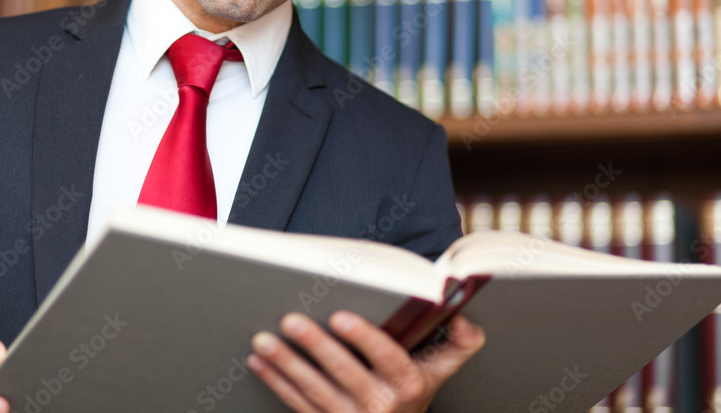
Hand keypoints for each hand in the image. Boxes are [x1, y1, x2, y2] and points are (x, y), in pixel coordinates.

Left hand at [248, 312, 483, 412]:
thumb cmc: (415, 390)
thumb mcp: (442, 369)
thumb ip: (460, 341)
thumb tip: (462, 316)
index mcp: (407, 384)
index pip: (387, 358)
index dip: (363, 338)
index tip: (340, 316)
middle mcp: (379, 405)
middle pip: (343, 373)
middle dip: (315, 346)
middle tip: (290, 320)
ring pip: (314, 391)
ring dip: (286, 365)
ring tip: (264, 339)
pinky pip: (297, 404)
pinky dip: (275, 382)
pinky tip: (259, 361)